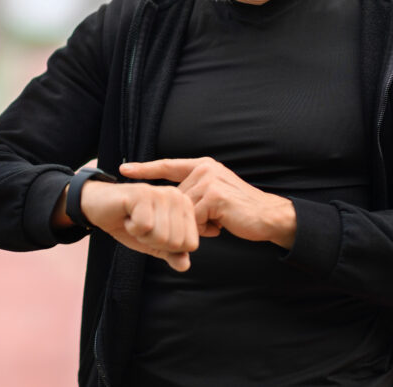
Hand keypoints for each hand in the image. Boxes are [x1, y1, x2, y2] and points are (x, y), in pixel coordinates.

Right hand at [80, 180, 199, 271]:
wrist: (99, 207)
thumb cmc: (129, 223)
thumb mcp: (153, 243)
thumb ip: (172, 254)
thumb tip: (185, 266)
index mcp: (186, 207)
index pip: (191, 244)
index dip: (168, 247)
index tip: (154, 232)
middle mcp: (178, 196)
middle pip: (176, 242)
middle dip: (153, 241)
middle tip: (142, 226)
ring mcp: (161, 193)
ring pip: (161, 236)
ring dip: (142, 235)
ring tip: (135, 220)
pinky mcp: (143, 193)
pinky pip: (144, 226)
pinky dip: (132, 228)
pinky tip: (127, 216)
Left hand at [120, 157, 296, 248]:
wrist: (268, 217)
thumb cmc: (239, 211)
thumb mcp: (213, 197)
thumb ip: (193, 196)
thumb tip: (170, 204)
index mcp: (203, 165)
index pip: (167, 165)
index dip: (145, 168)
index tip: (124, 169)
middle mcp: (205, 168)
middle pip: (175, 197)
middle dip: (187, 216)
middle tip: (212, 223)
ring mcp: (209, 180)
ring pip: (184, 209)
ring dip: (197, 223)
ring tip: (218, 223)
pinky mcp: (214, 196)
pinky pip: (194, 218)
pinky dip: (204, 228)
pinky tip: (221, 225)